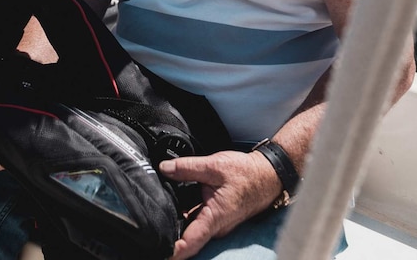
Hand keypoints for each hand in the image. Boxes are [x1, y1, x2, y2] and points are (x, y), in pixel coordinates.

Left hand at [159, 150, 282, 258]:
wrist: (267, 175)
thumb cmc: (247, 174)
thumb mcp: (214, 165)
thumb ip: (186, 167)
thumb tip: (164, 168)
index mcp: (214, 218)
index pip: (189, 243)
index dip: (172, 251)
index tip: (157, 249)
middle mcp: (215, 227)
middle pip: (186, 237)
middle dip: (168, 232)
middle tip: (149, 223)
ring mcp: (216, 224)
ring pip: (190, 227)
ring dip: (177, 221)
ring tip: (159, 209)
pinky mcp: (216, 217)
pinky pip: (197, 220)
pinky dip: (186, 213)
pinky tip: (176, 202)